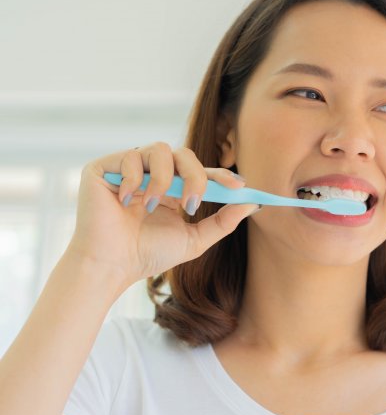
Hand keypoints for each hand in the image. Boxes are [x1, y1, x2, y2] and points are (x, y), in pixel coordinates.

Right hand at [66, 142, 257, 287]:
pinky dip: (134, 179)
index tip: (239, 186)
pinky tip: (127, 202)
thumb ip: (222, 222)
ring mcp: (128, 168)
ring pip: (160, 149)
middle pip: (184, 154)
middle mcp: (152, 174)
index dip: (220, 175)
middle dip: (195, 177)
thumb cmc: (148, 254)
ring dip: (164, 179)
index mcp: (173, 188)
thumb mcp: (194, 239)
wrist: (112, 265)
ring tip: (154, 206)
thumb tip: (251, 204)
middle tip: (193, 205)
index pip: (200, 171)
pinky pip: (130, 157)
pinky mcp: (104, 167)